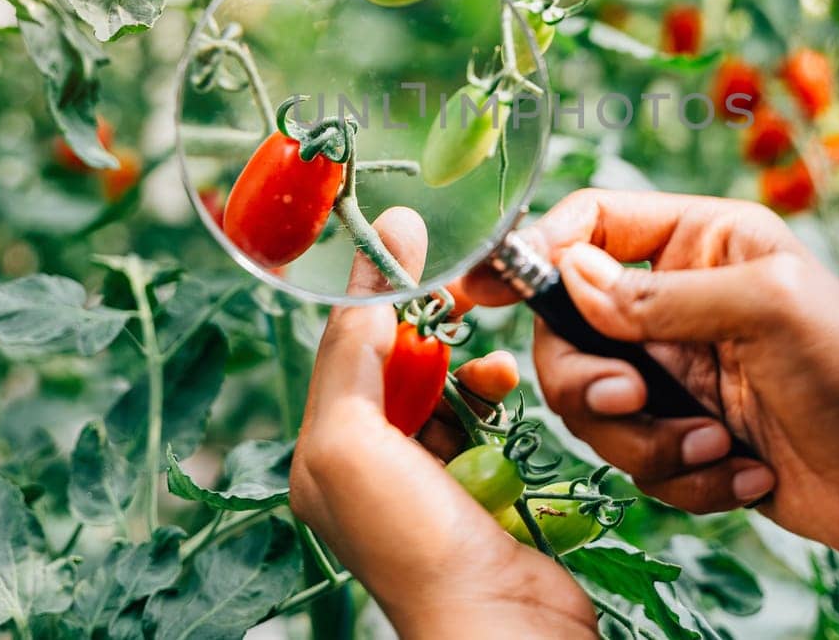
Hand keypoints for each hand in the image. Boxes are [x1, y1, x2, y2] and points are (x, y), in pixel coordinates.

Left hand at [289, 207, 596, 638]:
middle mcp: (369, 470)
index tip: (409, 237)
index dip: (375, 293)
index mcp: (325, 457)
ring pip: (447, 391)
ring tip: (496, 370)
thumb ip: (350, 352)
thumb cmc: (416, 546)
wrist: (503, 627)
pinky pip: (488, 423)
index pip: (343, 349)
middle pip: (397, 365)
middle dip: (431, 329)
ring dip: (472, 367)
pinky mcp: (483, 492)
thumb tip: (376, 257)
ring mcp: (428, 484)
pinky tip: (513, 394)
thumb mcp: (352, 440)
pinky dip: (501, 401)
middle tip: (464, 295)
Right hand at [459, 189, 838, 557]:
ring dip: (647, 441)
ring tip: (717, 450)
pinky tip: (745, 476)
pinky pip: (634, 460)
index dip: (532, 250)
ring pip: (592, 406)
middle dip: (589, 378)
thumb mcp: (765, 310)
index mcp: (699, 243)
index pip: (591, 224)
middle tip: (631, 401)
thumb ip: (659, 295)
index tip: (478, 288)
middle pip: (568, 329)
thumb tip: (568, 272)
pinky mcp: (682, 437)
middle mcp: (676, 304)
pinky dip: (683, 477)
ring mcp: (677, 374)